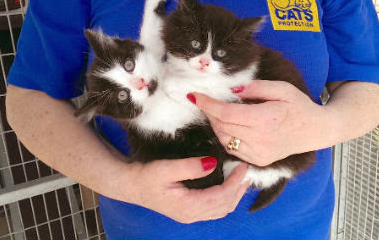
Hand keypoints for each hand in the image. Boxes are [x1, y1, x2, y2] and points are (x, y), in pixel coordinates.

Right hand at [117, 157, 248, 223]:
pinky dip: (226, 198)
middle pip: (225, 206)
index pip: (221, 196)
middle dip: (239, 189)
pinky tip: (228, 188)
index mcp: (188, 206)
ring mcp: (190, 215)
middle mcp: (192, 214)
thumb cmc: (146, 176)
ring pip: (221, 210)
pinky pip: (214, 209)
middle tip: (247, 172)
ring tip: (242, 180)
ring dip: (234, 195)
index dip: (234, 182)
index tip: (242, 167)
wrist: (131, 185)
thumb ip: (190, 167)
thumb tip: (213, 163)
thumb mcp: (166, 168)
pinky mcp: (189, 211)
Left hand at [190, 80, 328, 165]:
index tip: (194, 95)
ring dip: (215, 124)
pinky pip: (232, 149)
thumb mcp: (282, 88)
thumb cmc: (299, 106)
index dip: (207, 104)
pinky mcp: (258, 161)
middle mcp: (260, 140)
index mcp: (265, 119)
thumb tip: (232, 90)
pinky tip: (227, 125)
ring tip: (216, 111)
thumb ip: (256, 87)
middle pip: (222, 126)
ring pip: (224, 139)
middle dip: (209, 112)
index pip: (226, 114)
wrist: (316, 130)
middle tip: (204, 100)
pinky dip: (225, 136)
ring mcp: (259, 153)